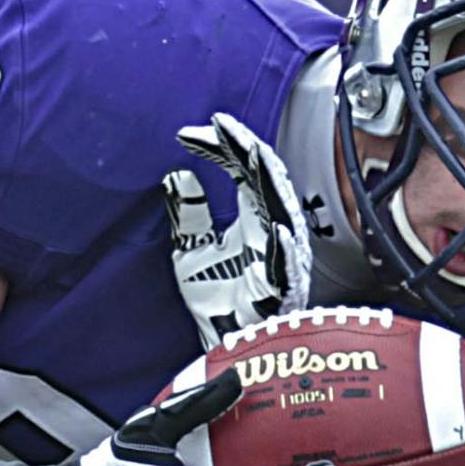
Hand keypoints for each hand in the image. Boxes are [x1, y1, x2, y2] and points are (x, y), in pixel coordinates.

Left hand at [164, 113, 312, 350]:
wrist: (224, 339)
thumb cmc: (216, 297)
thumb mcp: (190, 249)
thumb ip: (188, 215)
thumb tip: (178, 175)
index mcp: (253, 215)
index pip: (243, 169)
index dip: (222, 146)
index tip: (190, 133)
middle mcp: (272, 227)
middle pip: (264, 178)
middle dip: (243, 149)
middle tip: (218, 125)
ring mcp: (281, 254)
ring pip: (281, 209)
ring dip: (267, 181)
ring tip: (252, 153)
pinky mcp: (282, 286)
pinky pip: (287, 264)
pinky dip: (284, 247)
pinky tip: (277, 229)